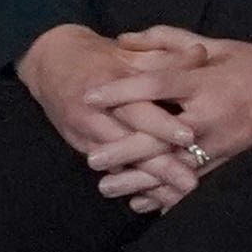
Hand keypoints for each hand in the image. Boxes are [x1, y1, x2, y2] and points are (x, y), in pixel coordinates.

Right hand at [16, 23, 200, 214]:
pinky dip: (131, 184)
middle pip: (129, 145)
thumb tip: (202, 55)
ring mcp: (84, 135)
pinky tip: (155, 198)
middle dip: (160, 166)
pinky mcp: (81, 148)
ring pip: (119, 164)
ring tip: (176, 197)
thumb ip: (166, 59)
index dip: (162, 124)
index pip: (137, 109)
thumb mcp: (130, 53)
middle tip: (189, 182)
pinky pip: (109, 169)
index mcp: (107, 86)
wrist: (50, 65)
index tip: (189, 137)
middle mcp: (93, 114)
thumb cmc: (99, 56)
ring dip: (147, 183)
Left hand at [73, 24, 251, 211]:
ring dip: (139, 180)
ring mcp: (222, 143)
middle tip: (91, 159)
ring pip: (173, 166)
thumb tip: (125, 40)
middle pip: (159, 135)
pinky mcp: (231, 162)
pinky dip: (168, 196)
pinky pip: (195, 183)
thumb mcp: (216, 46)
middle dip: (124, 150)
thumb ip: (169, 41)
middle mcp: (211, 115)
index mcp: (205, 81)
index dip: (120, 91)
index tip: (89, 98)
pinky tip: (144, 204)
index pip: (156, 84)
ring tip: (108, 188)